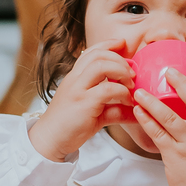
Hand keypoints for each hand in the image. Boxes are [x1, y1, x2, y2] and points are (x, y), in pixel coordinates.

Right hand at [29, 42, 133, 161]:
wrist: (50, 140)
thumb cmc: (71, 125)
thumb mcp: (95, 111)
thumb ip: (114, 107)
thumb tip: (136, 110)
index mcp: (75, 77)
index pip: (91, 52)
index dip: (109, 44)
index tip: (123, 45)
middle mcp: (75, 79)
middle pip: (99, 55)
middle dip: (120, 59)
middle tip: (133, 73)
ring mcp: (78, 90)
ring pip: (101, 66)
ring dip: (121, 71)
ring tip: (131, 84)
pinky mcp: (83, 103)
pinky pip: (107, 89)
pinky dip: (122, 92)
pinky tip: (128, 101)